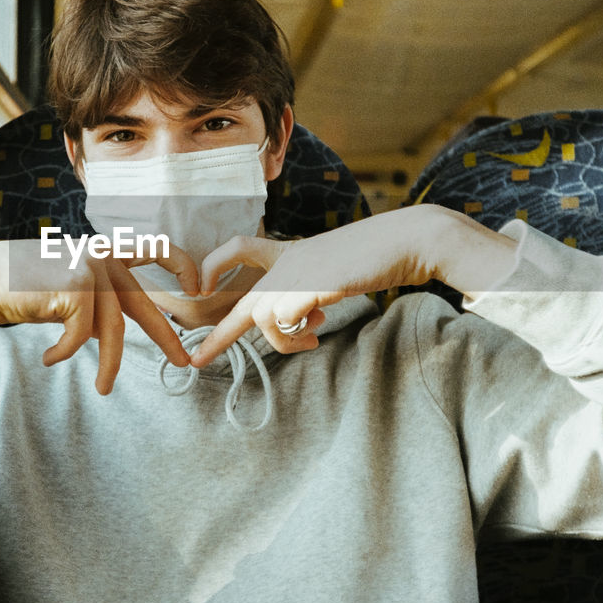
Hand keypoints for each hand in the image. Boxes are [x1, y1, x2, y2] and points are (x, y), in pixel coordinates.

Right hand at [0, 239, 193, 395]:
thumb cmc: (20, 287)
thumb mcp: (67, 291)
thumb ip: (95, 304)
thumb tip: (111, 336)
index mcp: (104, 251)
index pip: (156, 250)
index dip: (181, 266)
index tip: (197, 290)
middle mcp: (101, 255)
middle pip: (144, 303)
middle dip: (167, 336)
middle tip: (184, 363)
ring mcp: (89, 269)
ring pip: (112, 330)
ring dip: (109, 365)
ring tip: (104, 390)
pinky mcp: (75, 287)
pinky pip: (82, 336)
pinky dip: (66, 352)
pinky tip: (49, 357)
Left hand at [189, 206, 517, 366]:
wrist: (406, 241)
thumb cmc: (378, 255)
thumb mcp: (333, 270)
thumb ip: (310, 292)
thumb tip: (303, 325)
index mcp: (289, 252)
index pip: (240, 249)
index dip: (215, 265)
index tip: (201, 286)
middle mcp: (286, 262)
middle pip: (242, 303)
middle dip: (218, 337)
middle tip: (196, 361)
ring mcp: (295, 274)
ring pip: (264, 321)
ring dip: (285, 342)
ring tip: (312, 340)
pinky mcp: (308, 286)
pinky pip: (283, 324)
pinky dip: (296, 337)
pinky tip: (317, 331)